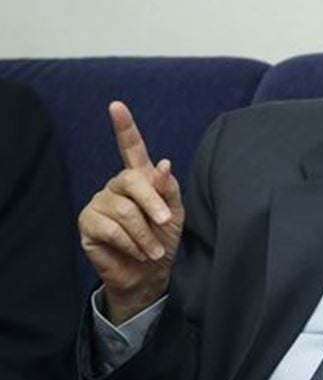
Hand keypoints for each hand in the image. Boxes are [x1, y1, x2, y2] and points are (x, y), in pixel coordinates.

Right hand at [78, 101, 184, 323]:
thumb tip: (162, 163)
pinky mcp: (88, 223)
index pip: (131, 147)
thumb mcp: (176, 212)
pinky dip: (131, 243)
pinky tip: (138, 252)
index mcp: (139, 177)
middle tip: (166, 221)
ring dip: (146, 233)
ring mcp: (100, 202)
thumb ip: (169, 188)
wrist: (150, 274)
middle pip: (132, 181)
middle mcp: (117, 185)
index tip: (116, 106)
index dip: (124, 126)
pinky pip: (111, 228)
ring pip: (125, 210)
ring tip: (154, 249)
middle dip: (153, 203)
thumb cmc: (165, 239)